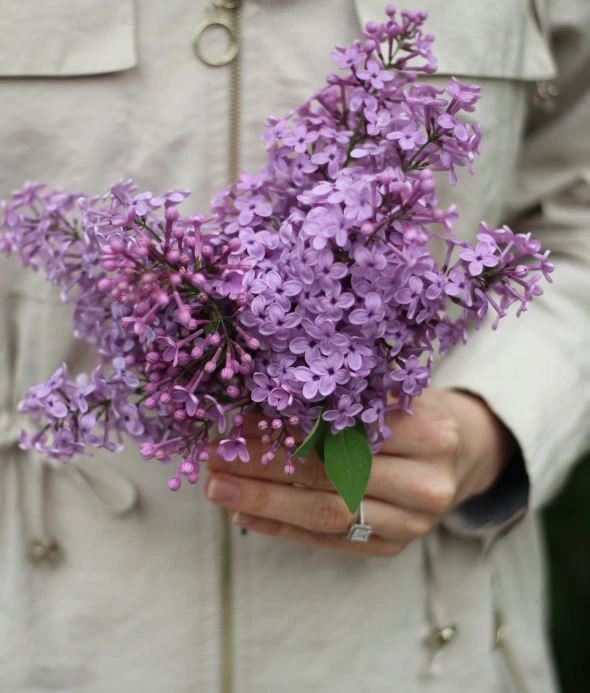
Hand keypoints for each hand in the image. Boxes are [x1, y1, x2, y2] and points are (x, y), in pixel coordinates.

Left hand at [204, 389, 514, 556]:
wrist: (462, 456)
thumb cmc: (416, 413)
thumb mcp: (392, 393)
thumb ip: (343, 401)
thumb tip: (261, 405)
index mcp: (430, 433)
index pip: (345, 434)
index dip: (288, 431)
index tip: (237, 423)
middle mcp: (426, 484)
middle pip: (331, 478)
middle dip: (264, 470)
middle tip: (215, 459)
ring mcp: (412, 524)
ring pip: (326, 515)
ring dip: (264, 503)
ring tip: (220, 488)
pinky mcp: (394, 548)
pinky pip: (329, 541)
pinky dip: (283, 528)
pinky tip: (246, 515)